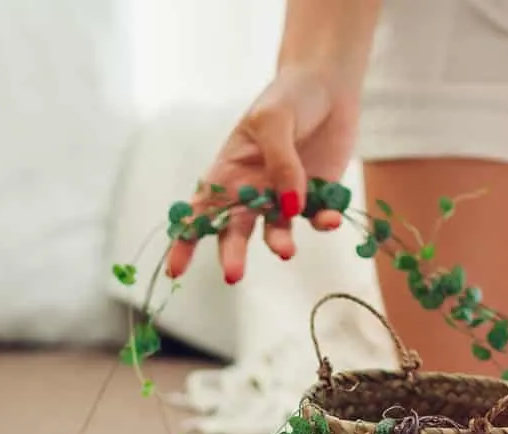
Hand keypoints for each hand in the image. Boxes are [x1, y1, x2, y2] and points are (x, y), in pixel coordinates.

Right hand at [165, 65, 360, 283]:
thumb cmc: (289, 97)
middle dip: (231, 253)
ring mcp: (284, 197)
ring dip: (278, 242)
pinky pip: (316, 219)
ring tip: (286, 250)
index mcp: (229, 171)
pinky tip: (331, 219)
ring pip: (276, 231)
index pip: (200, 210)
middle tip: (233, 275)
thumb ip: (280, 163)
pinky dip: (323, 222)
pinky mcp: (317, 198)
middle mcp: (253, 190)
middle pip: (235, 230)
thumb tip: (289, 205)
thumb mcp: (273, 120)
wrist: (330, 85)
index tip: (176, 269)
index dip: (186, 239)